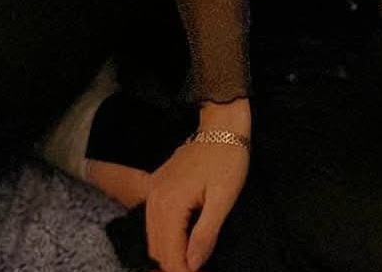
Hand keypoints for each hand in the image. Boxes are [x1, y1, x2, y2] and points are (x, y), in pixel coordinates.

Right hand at [145, 141, 247, 271]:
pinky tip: (183, 241)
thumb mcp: (224, 196)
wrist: (221, 124)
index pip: (170, 254)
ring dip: (170, 254)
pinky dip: (166, 237)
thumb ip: (206, 233)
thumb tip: (193, 265)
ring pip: (154, 238)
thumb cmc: (228, 157)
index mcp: (170, 205)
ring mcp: (153, 192)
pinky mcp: (157, 187)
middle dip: (175, 266)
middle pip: (157, 250)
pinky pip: (154, 222)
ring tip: (192, 263)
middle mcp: (155, 200)